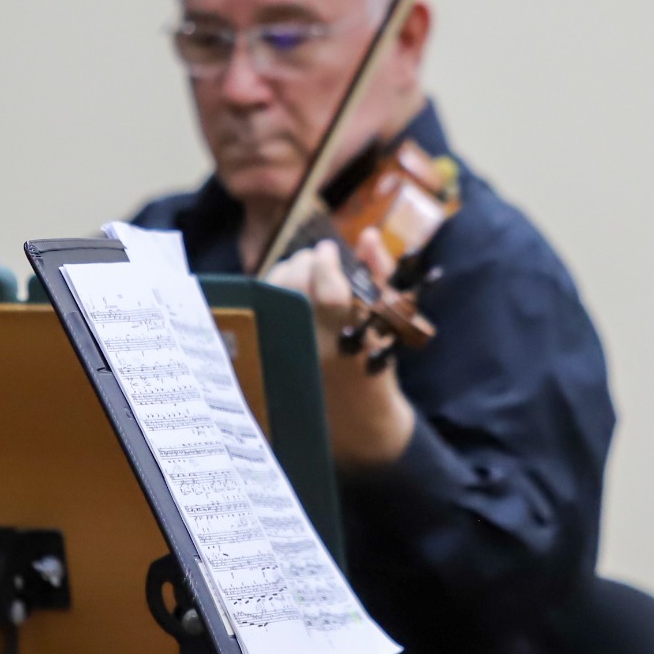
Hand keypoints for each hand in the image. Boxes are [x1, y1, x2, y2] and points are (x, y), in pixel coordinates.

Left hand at [265, 229, 416, 467]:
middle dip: (303, 262)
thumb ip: (379, 273)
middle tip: (315, 258)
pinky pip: (262, 311)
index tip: (329, 250)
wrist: (356, 418)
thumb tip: (366, 235)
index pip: (330, 289)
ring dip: (284, 274)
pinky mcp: (271, 357)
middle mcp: (316, 347)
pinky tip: (285, 292)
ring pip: (272, 296)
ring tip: (301, 272)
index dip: (326, 261)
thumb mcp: (390, 318)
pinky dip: (271, 294)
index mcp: (352, 339)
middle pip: (294, 286)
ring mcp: (289, 353)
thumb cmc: (378, 361)